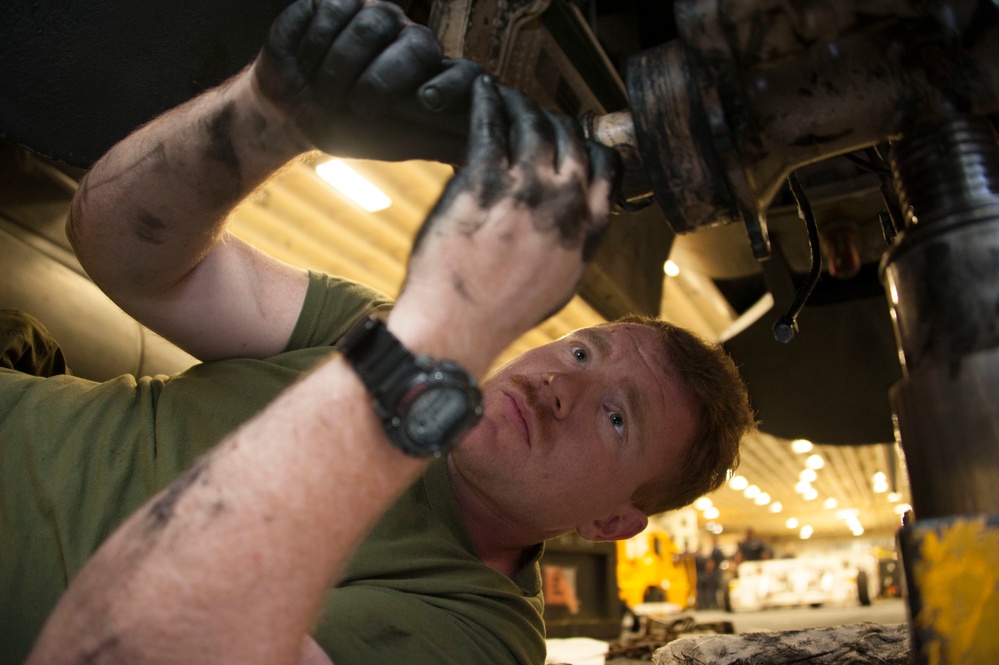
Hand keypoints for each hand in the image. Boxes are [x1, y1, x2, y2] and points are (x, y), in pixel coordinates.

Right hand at [253, 0, 480, 161]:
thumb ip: (444, 142)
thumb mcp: (399, 143)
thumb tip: (486, 153)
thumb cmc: (352, 130)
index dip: (452, 85)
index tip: (429, 102)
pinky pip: (335, 8)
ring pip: (373, 23)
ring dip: (340, 67)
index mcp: (433, 77)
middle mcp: (410, 40)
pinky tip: (307, 62)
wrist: (292, 114)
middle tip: (358, 109)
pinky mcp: (339, 1)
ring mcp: (376, 16)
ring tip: (325, 93)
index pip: (463, 72)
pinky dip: (315, 44)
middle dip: (382, 81)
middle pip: (418, 42)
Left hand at [396, 76, 620, 368]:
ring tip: (507, 98)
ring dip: (521, 105)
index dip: (587, 146)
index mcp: (587, 232)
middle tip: (534, 116)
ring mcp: (526, 191)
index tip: (571, 140)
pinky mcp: (484, 182)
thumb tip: (576, 224)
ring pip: (534, 125)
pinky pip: (492, 125)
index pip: (606, 167)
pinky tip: (482, 92)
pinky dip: (489, 102)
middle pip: (570, 140)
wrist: (457, 328)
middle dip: (554, 122)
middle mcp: (565, 206)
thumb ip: (574, 246)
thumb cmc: (500, 313)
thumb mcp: (559, 285)